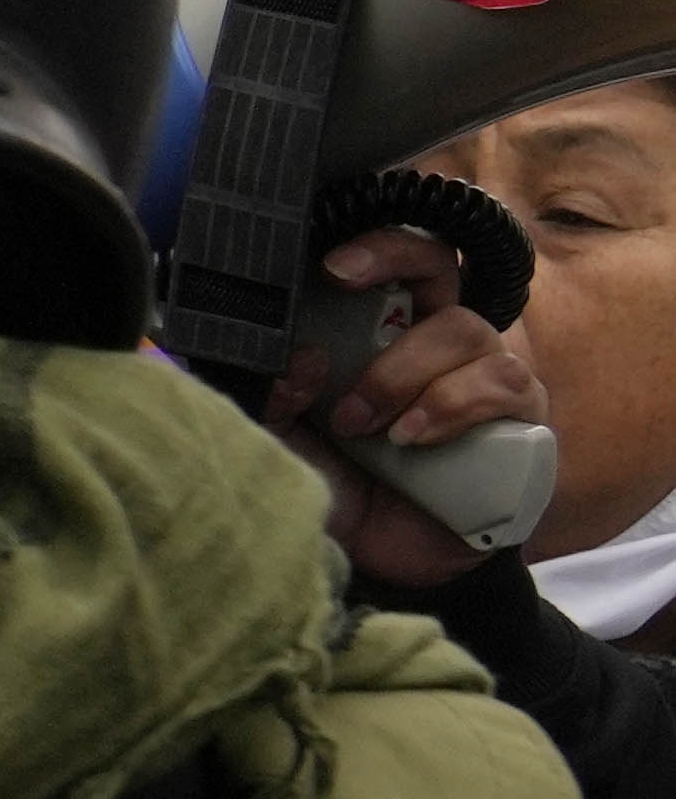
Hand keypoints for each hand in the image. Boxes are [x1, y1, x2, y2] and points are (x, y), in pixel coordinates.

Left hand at [287, 224, 544, 594]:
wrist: (387, 554)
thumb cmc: (343, 481)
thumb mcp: (289, 440)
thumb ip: (278, 400)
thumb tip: (296, 362)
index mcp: (382, 328)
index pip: (391, 259)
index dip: (374, 244)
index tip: (329, 264)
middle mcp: (436, 337)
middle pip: (438, 262)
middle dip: (391, 261)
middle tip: (339, 284)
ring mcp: (484, 370)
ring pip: (462, 328)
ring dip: (401, 372)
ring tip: (362, 425)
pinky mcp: (520, 414)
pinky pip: (499, 382)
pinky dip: (448, 405)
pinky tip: (411, 440)